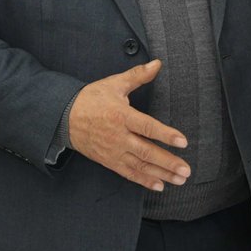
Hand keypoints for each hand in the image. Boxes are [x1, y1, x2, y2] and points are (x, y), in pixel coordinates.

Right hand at [68, 59, 190, 191]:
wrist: (64, 117)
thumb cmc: (91, 98)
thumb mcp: (115, 83)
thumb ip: (138, 75)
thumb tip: (157, 64)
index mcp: (121, 116)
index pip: (147, 127)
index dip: (166, 135)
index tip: (183, 141)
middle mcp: (118, 136)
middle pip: (146, 152)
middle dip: (168, 162)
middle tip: (186, 170)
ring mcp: (113, 151)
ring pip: (140, 166)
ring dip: (161, 174)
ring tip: (179, 180)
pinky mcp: (109, 161)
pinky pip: (128, 173)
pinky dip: (144, 181)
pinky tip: (159, 186)